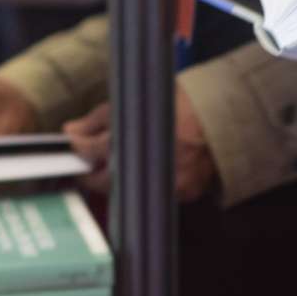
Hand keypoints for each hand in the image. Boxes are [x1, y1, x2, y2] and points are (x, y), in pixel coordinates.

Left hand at [61, 93, 216, 201]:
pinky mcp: (184, 193)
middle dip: (94, 172)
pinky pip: (158, 193)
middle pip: (103, 182)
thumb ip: (99, 119)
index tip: (75, 142)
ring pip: (130, 191)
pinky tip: (157, 166)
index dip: (77, 146)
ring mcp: (166, 183)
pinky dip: (152, 182)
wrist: (224, 113)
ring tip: (130, 159)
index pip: (90, 150)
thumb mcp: (135, 102)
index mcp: (132, 138)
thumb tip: (72, 130)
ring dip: (123, 178)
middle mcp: (147, 165)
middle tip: (93, 161)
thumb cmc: (183, 103)